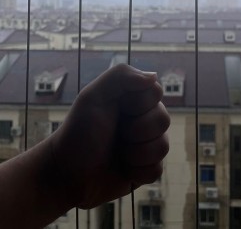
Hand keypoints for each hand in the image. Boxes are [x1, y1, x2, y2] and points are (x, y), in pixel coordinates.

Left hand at [49, 64, 169, 208]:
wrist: (66, 175)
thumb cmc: (78, 133)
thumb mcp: (92, 96)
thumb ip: (121, 76)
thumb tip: (154, 76)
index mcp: (131, 99)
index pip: (156, 92)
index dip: (139, 104)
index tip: (118, 109)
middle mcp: (141, 119)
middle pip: (163, 119)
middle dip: (137, 130)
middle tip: (117, 133)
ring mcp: (144, 145)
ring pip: (163, 146)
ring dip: (137, 153)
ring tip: (119, 153)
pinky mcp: (144, 169)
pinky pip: (157, 169)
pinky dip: (138, 171)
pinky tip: (124, 169)